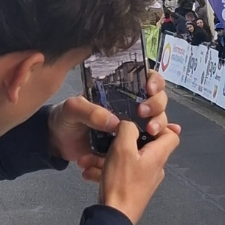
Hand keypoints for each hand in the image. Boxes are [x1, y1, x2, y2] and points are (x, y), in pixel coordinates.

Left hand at [48, 71, 179, 162]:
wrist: (57, 144)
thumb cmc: (65, 118)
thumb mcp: (72, 109)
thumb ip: (89, 112)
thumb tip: (114, 122)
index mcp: (117, 91)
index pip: (144, 79)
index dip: (153, 81)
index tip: (148, 88)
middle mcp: (129, 106)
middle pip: (156, 100)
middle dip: (157, 105)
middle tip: (144, 112)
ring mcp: (131, 126)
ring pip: (157, 120)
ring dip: (159, 123)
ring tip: (151, 131)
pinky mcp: (130, 145)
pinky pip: (148, 142)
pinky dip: (160, 141)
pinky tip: (166, 140)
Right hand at [98, 122, 179, 224]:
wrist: (114, 218)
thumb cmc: (121, 182)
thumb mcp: (123, 148)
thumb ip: (128, 129)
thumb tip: (130, 124)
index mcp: (158, 156)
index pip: (171, 135)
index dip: (159, 125)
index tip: (140, 123)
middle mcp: (155, 168)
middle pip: (146, 146)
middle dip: (125, 140)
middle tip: (111, 137)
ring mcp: (144, 180)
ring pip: (129, 160)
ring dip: (109, 156)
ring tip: (90, 159)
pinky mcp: (133, 190)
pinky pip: (121, 173)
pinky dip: (106, 170)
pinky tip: (89, 173)